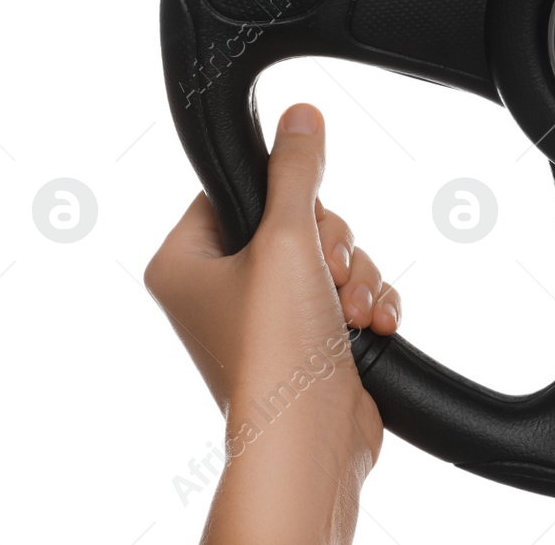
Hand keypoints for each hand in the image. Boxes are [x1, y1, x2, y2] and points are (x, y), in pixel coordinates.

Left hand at [144, 103, 400, 472]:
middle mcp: (218, 290)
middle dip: (330, 246)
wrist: (310, 437)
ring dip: (354, 276)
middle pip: (293, 221)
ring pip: (327, 257)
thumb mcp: (287, 237)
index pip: (233, 190)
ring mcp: (264, 318)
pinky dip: (366, 303)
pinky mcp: (307, 340)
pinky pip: (346, 293)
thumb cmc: (275, 349)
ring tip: (350, 311)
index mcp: (184, 263)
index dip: (281, 196)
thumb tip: (301, 116)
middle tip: (325, 274)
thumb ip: (296, 170)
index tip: (302, 219)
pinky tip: (371, 324)